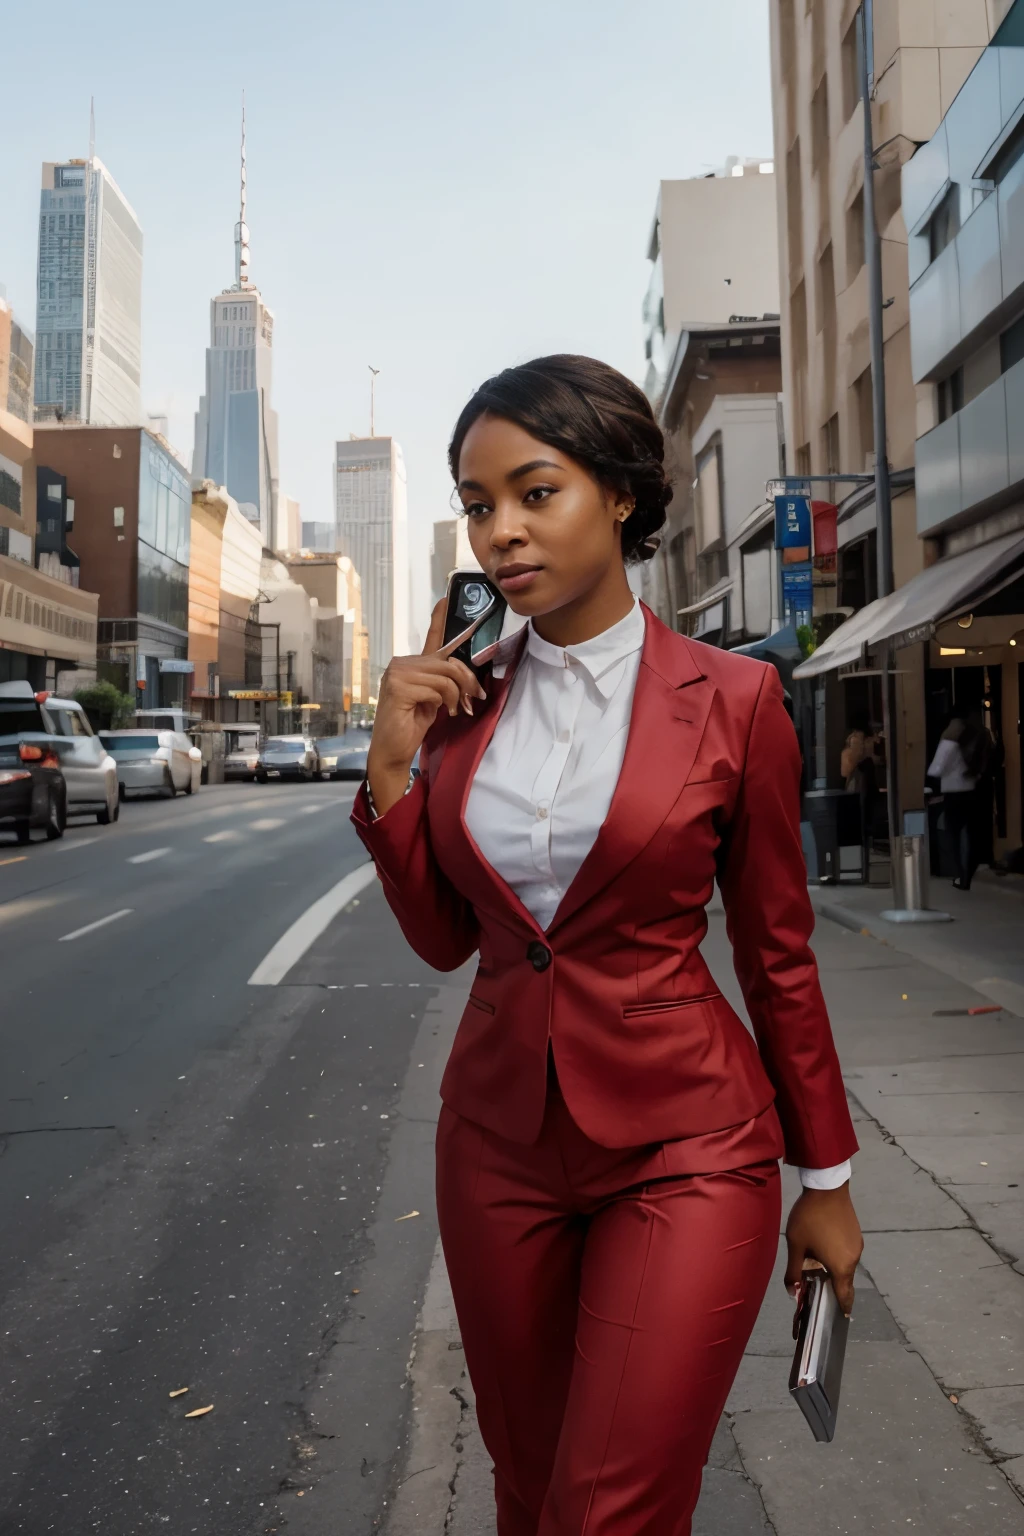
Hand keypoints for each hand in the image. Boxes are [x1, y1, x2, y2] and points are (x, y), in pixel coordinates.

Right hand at [367, 598, 486, 815]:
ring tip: (453, 710)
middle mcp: (401, 663)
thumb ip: (444, 681)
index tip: (447, 597)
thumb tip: (466, 673)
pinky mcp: (398, 687)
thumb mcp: (434, 699)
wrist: (393, 751)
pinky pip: (437, 688)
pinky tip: (437, 712)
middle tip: (471, 700)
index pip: (431, 637)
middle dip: (465, 681)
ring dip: (455, 695)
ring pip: (445, 675)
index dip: (440, 618)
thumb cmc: (412, 726)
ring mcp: (397, 673)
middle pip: (447, 661)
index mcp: (411, 665)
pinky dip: (443, 702)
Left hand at [784, 1184, 862, 1318]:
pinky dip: (838, 1255)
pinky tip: (823, 1246)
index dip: (842, 1307)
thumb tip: (792, 1293)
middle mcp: (854, 1259)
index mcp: (841, 1266)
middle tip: (820, 1288)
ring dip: (834, 1268)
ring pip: (846, 1264)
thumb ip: (793, 1271)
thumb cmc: (810, 1218)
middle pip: (845, 1280)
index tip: (841, 1317)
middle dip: (834, 1286)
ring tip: (817, 1264)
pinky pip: (847, 1251)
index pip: (845, 1295)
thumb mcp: (796, 1245)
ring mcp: (857, 1244)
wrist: (827, 1187)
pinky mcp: (856, 1233)